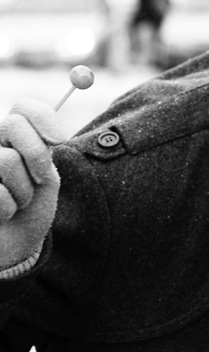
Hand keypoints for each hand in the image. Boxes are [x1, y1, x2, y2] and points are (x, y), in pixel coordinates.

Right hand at [0, 99, 66, 269]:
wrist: (14, 245)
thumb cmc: (31, 208)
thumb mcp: (44, 176)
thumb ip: (43, 149)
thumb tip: (54, 136)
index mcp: (9, 137)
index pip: (24, 107)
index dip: (44, 118)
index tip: (60, 140)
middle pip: (13, 124)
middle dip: (37, 155)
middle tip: (40, 179)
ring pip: (6, 159)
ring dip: (23, 188)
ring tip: (18, 201)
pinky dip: (8, 207)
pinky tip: (3, 215)